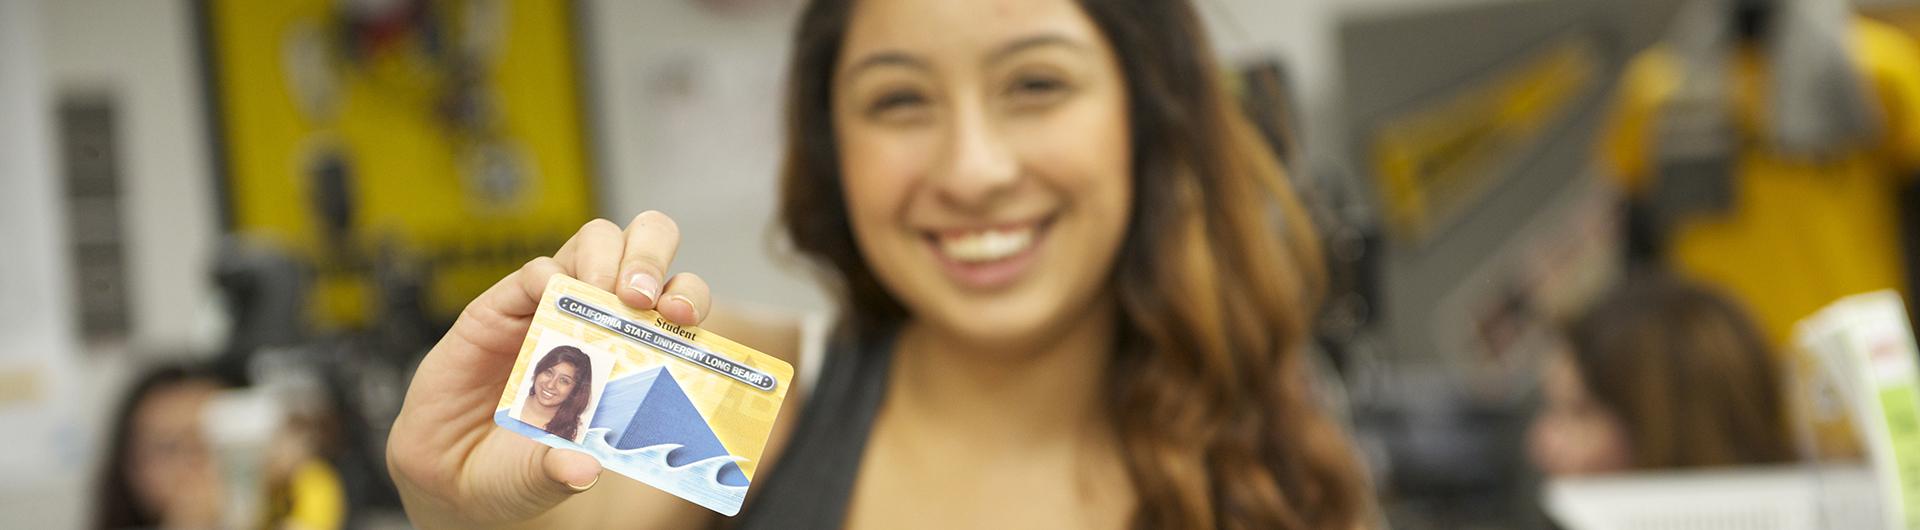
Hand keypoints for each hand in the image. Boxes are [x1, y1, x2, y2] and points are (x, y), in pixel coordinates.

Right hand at [386, 212, 711, 527]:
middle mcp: (601, 319)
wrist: (451, 476)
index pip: (678, 304)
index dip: (688, 299)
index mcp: (634, 353)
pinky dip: (547, 275)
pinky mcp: (505, 307)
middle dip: (652, 256)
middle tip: (641, 296)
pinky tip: (549, 299)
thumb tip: (582, 468)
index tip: (683, 318)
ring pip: (597, 242)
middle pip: (645, 250)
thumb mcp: (547, 476)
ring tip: (604, 292)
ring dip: (607, 257)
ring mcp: (555, 306)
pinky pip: (535, 270)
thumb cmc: (520, 469)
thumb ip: (563, 468)